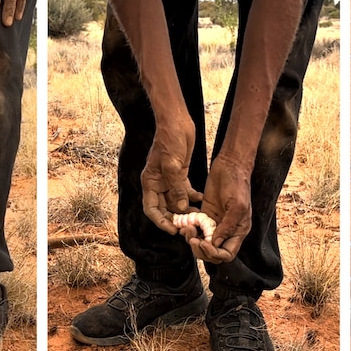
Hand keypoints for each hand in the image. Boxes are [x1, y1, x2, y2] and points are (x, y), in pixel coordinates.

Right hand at [141, 117, 201, 233]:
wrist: (176, 121)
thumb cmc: (170, 139)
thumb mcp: (172, 164)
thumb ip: (176, 187)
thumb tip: (181, 207)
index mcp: (150, 182)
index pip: (151, 209)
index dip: (160, 221)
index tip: (172, 229)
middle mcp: (158, 184)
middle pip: (164, 208)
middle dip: (175, 218)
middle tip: (189, 226)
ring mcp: (169, 180)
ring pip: (176, 201)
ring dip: (186, 210)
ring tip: (198, 216)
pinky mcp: (180, 175)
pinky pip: (185, 192)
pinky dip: (192, 197)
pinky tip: (200, 200)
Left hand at [181, 153, 251, 262]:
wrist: (230, 166)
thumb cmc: (237, 184)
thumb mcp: (237, 206)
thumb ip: (228, 226)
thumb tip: (215, 243)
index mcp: (238, 231)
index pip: (227, 253)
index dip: (214, 254)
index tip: (204, 244)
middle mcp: (227, 230)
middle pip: (213, 252)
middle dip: (201, 250)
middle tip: (193, 240)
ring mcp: (214, 223)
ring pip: (202, 242)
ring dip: (193, 240)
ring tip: (187, 230)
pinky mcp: (205, 214)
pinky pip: (196, 229)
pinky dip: (189, 230)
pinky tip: (185, 225)